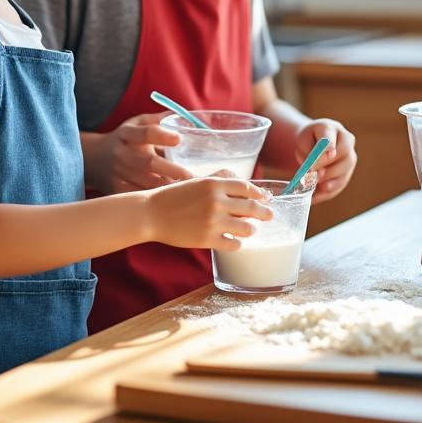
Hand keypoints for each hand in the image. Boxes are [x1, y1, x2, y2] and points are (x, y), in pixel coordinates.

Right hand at [94, 113, 196, 193]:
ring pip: (146, 184)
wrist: (94, 159)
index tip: (178, 139)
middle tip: (193, 176)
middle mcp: (121, 153)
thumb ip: (162, 120)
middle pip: (148, 162)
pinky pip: (140, 197)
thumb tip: (192, 118)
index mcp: (127, 133)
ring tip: (189, 189)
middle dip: (172, 170)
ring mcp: (118, 174)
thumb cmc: (126, 139)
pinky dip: (156, 199)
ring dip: (168, 188)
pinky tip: (172, 199)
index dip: (161, 136)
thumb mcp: (138, 123)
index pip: (145, 133)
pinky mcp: (117, 190)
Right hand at [146, 177, 272, 250]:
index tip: (265, 198)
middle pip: (252, 208)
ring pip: (247, 228)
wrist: (152, 214)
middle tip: (269, 215)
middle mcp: (216, 202)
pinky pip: (234, 244)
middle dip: (265, 213)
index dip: (259, 194)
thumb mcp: (196, 181)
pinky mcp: (208, 239)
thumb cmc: (174, 196)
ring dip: (250, 229)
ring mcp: (213, 222)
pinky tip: (234, 240)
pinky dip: (237, 242)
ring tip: (248, 229)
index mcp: (214, 184)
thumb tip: (243, 182)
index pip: (247, 188)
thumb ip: (219, 179)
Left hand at [295, 119, 356, 203]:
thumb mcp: (302, 139)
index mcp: (331, 128)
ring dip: (330, 182)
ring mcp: (349, 157)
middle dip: (330, 168)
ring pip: (345, 172)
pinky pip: (340, 185)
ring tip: (315, 188)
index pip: (332, 138)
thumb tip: (312, 169)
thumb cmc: (308, 139)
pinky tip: (314, 198)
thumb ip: (307, 150)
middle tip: (316, 176)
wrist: (314, 142)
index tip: (326, 156)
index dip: (329, 148)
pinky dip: (327, 193)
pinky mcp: (347, 172)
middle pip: (345, 156)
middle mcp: (346, 141)